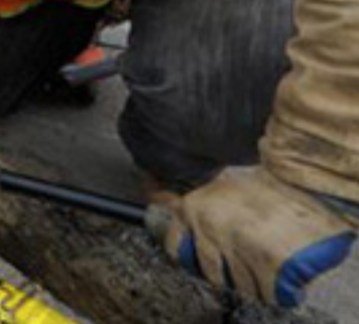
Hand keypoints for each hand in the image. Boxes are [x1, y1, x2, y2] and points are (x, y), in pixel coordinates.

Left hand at [148, 166, 354, 307]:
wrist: (307, 177)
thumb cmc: (268, 180)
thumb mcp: (221, 184)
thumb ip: (200, 203)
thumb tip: (164, 202)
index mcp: (193, 208)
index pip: (177, 249)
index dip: (194, 258)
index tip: (208, 261)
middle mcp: (209, 227)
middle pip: (211, 272)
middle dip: (232, 272)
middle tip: (250, 262)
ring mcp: (237, 245)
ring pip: (241, 286)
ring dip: (258, 281)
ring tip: (272, 261)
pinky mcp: (269, 263)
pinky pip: (269, 293)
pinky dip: (280, 290)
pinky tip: (286, 273)